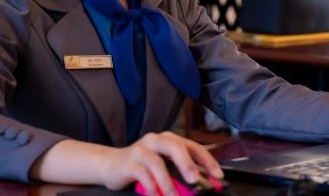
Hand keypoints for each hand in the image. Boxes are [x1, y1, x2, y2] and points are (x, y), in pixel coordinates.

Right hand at [100, 131, 222, 194]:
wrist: (110, 165)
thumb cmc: (142, 167)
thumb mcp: (164, 168)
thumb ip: (181, 173)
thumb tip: (202, 186)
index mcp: (170, 140)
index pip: (193, 146)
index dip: (207, 160)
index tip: (217, 175)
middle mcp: (156, 140)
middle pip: (175, 146)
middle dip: (187, 164)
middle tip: (194, 180)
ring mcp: (141, 149)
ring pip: (157, 162)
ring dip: (167, 183)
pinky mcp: (129, 162)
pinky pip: (142, 174)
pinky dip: (152, 188)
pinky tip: (156, 195)